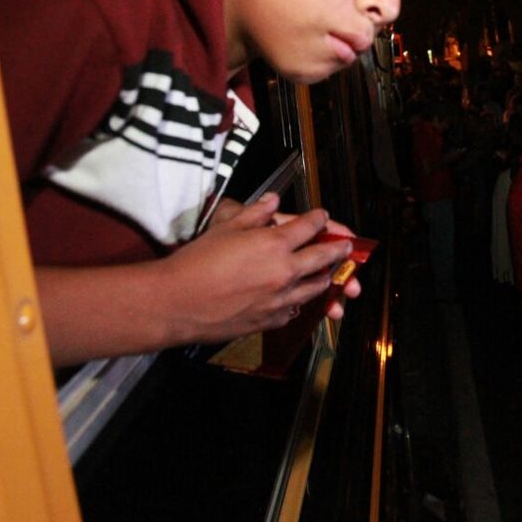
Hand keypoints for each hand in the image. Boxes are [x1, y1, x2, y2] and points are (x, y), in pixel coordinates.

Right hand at [160, 193, 354, 343]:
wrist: (176, 303)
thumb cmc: (195, 262)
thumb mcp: (225, 228)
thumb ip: (255, 214)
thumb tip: (273, 201)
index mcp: (274, 244)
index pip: (309, 226)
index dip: (319, 219)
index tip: (323, 217)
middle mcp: (284, 272)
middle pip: (323, 258)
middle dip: (337, 250)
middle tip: (345, 246)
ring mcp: (279, 299)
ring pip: (314, 288)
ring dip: (324, 278)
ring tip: (329, 274)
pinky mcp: (269, 320)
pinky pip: (294, 310)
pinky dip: (298, 303)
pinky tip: (296, 300)